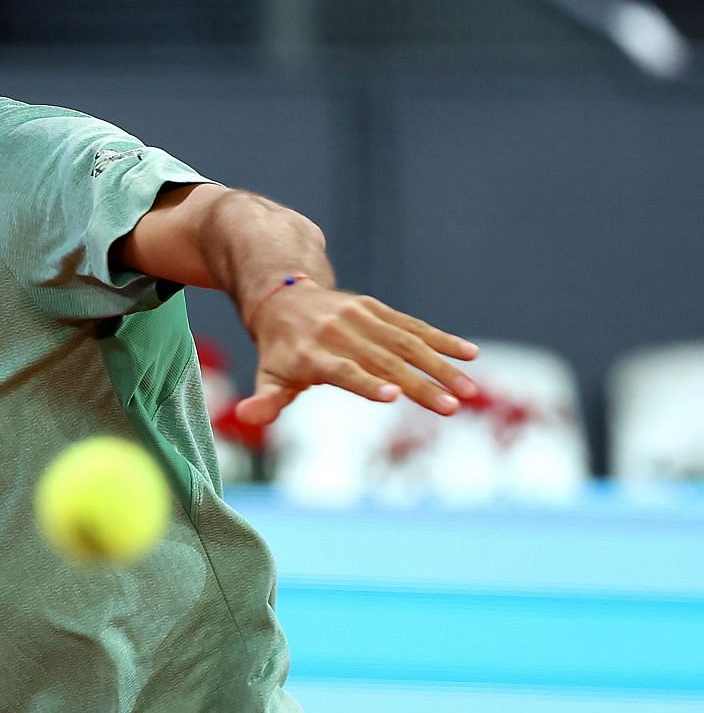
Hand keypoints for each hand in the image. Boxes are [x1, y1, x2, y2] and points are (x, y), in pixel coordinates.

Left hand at [236, 283, 478, 427]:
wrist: (281, 295)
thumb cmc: (279, 350)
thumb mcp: (267, 375)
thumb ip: (265, 400)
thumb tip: (244, 416)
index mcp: (311, 354)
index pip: (343, 370)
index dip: (366, 383)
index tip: (394, 396)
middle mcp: (337, 332)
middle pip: (384, 360)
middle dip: (421, 384)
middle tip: (453, 407)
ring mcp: (359, 316)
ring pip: (406, 343)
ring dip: (441, 366)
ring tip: (469, 391)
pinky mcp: (376, 308)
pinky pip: (412, 325)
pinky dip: (441, 339)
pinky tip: (469, 354)